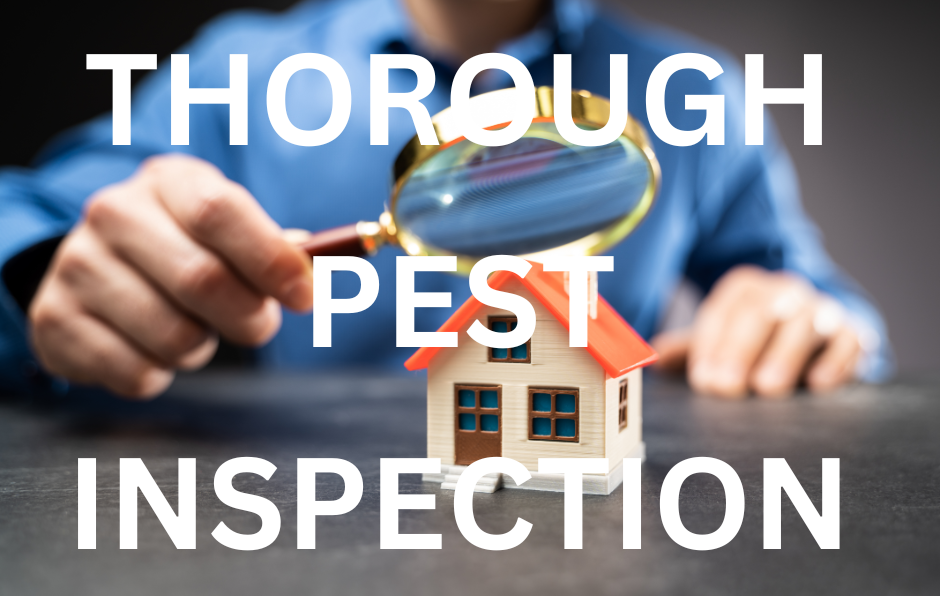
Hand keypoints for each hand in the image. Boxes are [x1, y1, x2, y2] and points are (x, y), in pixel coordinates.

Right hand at [28, 154, 312, 397]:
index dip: (271, 259)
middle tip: (259, 325)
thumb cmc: (185, 248)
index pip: (221, 212)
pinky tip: (152, 347)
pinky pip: (136, 373)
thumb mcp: (229, 232)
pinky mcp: (55, 321)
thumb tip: (317, 263)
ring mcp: (77, 266)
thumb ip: (274, 248)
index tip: (304, 296)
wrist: (98, 268)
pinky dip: (161, 373)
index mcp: (168, 181)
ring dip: (203, 349)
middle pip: (201, 278)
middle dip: (249, 317)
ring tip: (195, 330)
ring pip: (173, 335)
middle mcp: (114, 213)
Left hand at [651, 266, 861, 397]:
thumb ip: (689, 350)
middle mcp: (782, 290)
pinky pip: (848, 339)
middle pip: (760, 312)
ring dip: (784, 355)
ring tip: (767, 388)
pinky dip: (835, 360)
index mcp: (744, 288)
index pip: (723, 312)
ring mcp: (820, 307)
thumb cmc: (756, 340)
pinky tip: (818, 385)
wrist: (817, 328)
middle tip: (726, 389)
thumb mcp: (720, 339)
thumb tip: (654, 359)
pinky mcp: (853, 329)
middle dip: (740, 351)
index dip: (711, 346)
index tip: (703, 380)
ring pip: (804, 322)